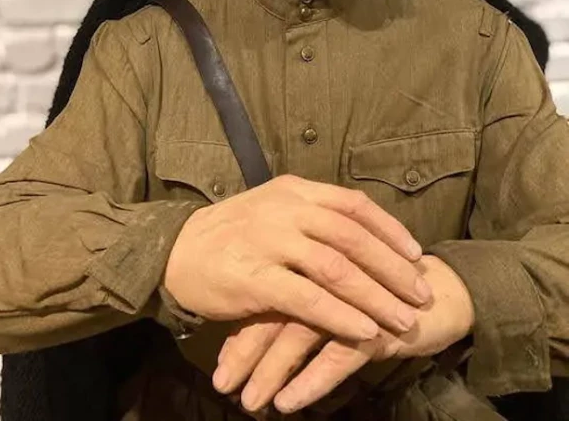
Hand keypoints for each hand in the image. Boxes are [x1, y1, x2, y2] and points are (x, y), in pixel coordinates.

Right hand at [165, 175, 430, 341]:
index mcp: (295, 191)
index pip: (353, 204)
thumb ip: (311, 217)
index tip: (415, 254)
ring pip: (337, 268)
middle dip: (392, 268)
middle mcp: (286, 210)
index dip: (389, 230)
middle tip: (421, 293)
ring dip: (375, 296)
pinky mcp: (256, 278)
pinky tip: (364, 332)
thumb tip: (360, 234)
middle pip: (353, 237)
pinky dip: (341, 316)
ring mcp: (270, 241)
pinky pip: (309, 299)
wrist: (176, 250)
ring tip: (402, 320)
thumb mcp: (272, 208)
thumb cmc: (232, 233)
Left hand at [213, 255, 473, 414]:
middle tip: (224, 385)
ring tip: (250, 401)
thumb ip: (296, 292)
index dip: (239, 325)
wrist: (439, 292)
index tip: (218, 362)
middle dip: (247, 352)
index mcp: (311, 255)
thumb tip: (245, 321)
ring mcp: (352, 298)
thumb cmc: (378, 288)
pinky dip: (311, 380)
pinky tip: (290, 402)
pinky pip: (337, 356)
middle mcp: (327, 273)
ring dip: (272, 371)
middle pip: (276, 310)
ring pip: (300, 334)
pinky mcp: (377, 324)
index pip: (266, 288)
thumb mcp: (333, 289)